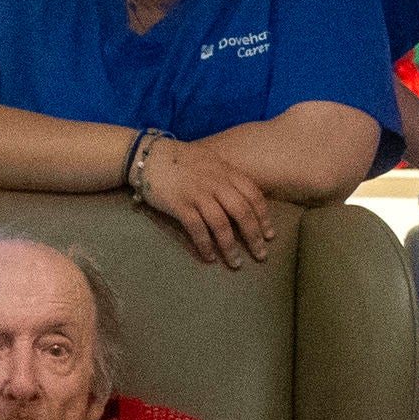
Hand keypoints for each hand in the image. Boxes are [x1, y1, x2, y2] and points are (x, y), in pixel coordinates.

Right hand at [140, 133, 278, 267]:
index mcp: (226, 171)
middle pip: (241, 212)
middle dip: (253, 236)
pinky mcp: (180, 204)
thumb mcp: (211, 162)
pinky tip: (210, 258)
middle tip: (260, 255)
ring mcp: (197, 193)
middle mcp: (215, 182)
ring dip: (230, 247)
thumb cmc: (182, 161)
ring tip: (236, 263)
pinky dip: (205, 245)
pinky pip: (197, 228)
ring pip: (221, 224)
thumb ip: (228, 178)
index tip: (270, 235)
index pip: (253, 195)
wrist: (149, 157)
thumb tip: (246, 200)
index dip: (264, 217)